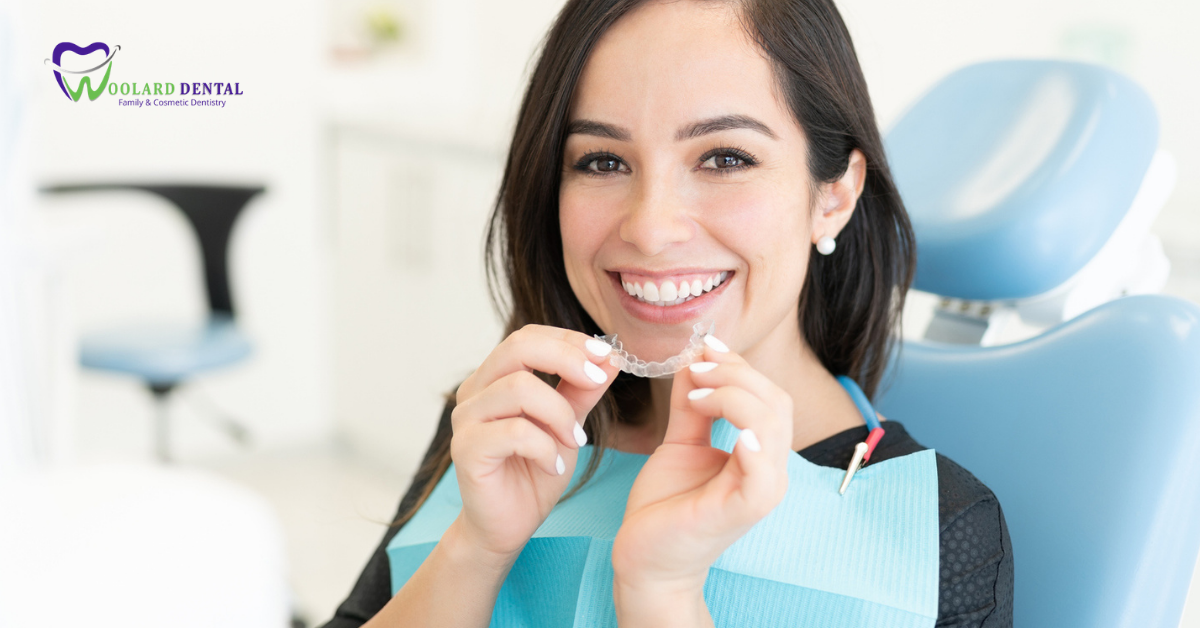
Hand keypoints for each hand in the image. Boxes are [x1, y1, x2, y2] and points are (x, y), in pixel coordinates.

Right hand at [449, 325, 620, 558]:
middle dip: (566, 359)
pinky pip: (514, 432)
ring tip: (575, 441)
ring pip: (519, 388)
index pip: (529, 337)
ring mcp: (466, 419)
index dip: (569, 340)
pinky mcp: (466, 449)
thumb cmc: (533, 472)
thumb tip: (611, 357)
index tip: (607, 356)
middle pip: (518, 347)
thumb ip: (583, 391)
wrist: (508, 526)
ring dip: (560, 413)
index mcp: (495, 377)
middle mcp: (475, 391)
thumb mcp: (567, 425)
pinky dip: (545, 448)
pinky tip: (555, 466)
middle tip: (597, 381)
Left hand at [611, 336, 792, 589]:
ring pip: (772, 424)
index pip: (768, 395)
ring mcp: (761, 491)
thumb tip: (696, 359)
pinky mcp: (744, 510)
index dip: (739, 365)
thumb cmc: (666, 504)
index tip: (703, 348)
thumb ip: (693, 405)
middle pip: (775, 402)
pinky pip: (763, 473)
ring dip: (734, 396)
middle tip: (696, 369)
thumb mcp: (680, 442)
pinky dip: (752, 442)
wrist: (646, 557)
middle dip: (736, 374)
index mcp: (760, 453)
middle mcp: (769, 470)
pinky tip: (731, 429)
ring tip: (697, 394)